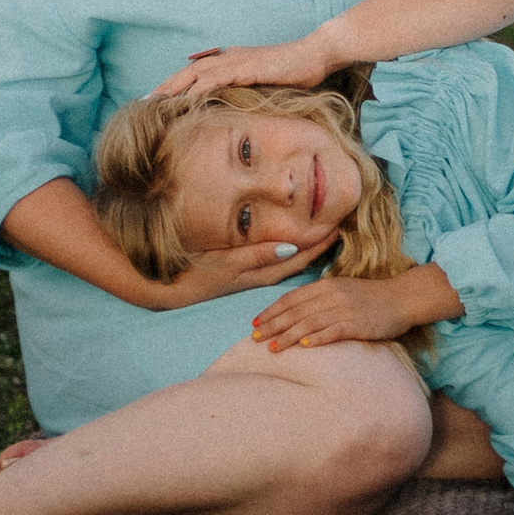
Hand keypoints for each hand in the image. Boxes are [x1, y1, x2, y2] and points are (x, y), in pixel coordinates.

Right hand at [129, 230, 339, 308]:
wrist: (174, 288)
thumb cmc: (200, 272)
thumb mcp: (230, 262)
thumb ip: (259, 254)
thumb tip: (291, 246)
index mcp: (262, 271)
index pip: (300, 257)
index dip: (320, 243)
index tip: (339, 227)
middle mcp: (262, 274)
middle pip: (300, 261)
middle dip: (319, 245)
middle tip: (340, 226)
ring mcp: (253, 275)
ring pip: (289, 262)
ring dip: (307, 249)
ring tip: (324, 234)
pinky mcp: (243, 273)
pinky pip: (275, 263)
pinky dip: (290, 253)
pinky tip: (294, 245)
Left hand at [151, 34, 336, 103]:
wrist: (316, 54)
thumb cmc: (295, 71)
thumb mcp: (265, 83)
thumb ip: (246, 91)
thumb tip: (229, 107)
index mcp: (231, 60)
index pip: (195, 73)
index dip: (174, 87)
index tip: (155, 102)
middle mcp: (229, 57)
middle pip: (187, 72)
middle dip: (164, 88)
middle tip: (142, 104)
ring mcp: (237, 61)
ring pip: (196, 74)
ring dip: (174, 88)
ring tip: (154, 104)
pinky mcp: (247, 67)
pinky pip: (216, 79)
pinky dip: (198, 89)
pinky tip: (186, 101)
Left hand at [251, 266, 455, 351]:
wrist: (402, 298)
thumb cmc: (371, 297)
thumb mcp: (343, 291)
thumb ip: (321, 299)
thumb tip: (298, 313)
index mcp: (327, 285)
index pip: (292, 298)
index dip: (272, 311)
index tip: (255, 323)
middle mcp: (332, 295)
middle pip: (296, 311)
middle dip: (273, 325)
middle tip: (254, 339)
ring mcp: (345, 309)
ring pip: (310, 322)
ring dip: (289, 336)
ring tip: (273, 348)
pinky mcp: (358, 323)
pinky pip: (333, 331)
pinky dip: (317, 338)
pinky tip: (304, 346)